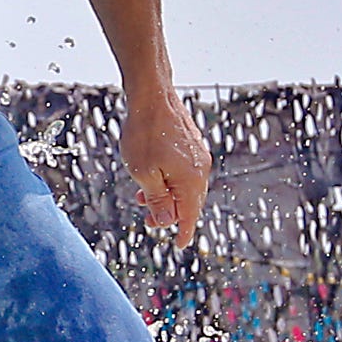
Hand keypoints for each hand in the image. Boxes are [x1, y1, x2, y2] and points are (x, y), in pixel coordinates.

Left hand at [120, 85, 210, 247]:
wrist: (152, 95)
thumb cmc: (144, 133)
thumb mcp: (144, 174)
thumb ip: (158, 199)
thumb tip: (168, 221)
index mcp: (191, 179)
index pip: (190, 214)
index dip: (184, 232)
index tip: (179, 245)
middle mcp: (200, 168)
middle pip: (189, 201)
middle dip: (169, 213)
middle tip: (147, 219)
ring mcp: (197, 154)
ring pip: (184, 185)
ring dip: (165, 195)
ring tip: (140, 198)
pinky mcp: (191, 144)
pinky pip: (182, 171)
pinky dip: (168, 180)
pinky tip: (150, 177)